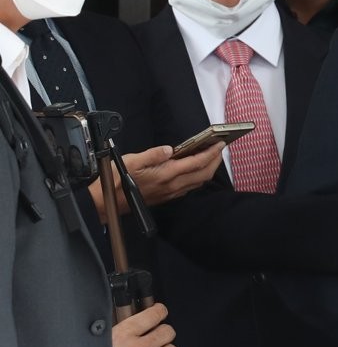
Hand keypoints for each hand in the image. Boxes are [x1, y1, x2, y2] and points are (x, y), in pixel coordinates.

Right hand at [89, 143, 222, 215]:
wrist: (109, 202)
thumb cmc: (117, 179)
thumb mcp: (131, 161)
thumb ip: (152, 155)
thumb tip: (169, 149)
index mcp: (166, 175)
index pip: (196, 163)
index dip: (211, 153)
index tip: (220, 144)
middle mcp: (173, 186)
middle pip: (203, 174)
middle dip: (215, 161)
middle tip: (220, 148)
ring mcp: (172, 193)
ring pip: (199, 181)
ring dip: (209, 168)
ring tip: (212, 155)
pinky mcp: (168, 196)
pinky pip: (190, 186)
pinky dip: (199, 176)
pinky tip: (197, 168)